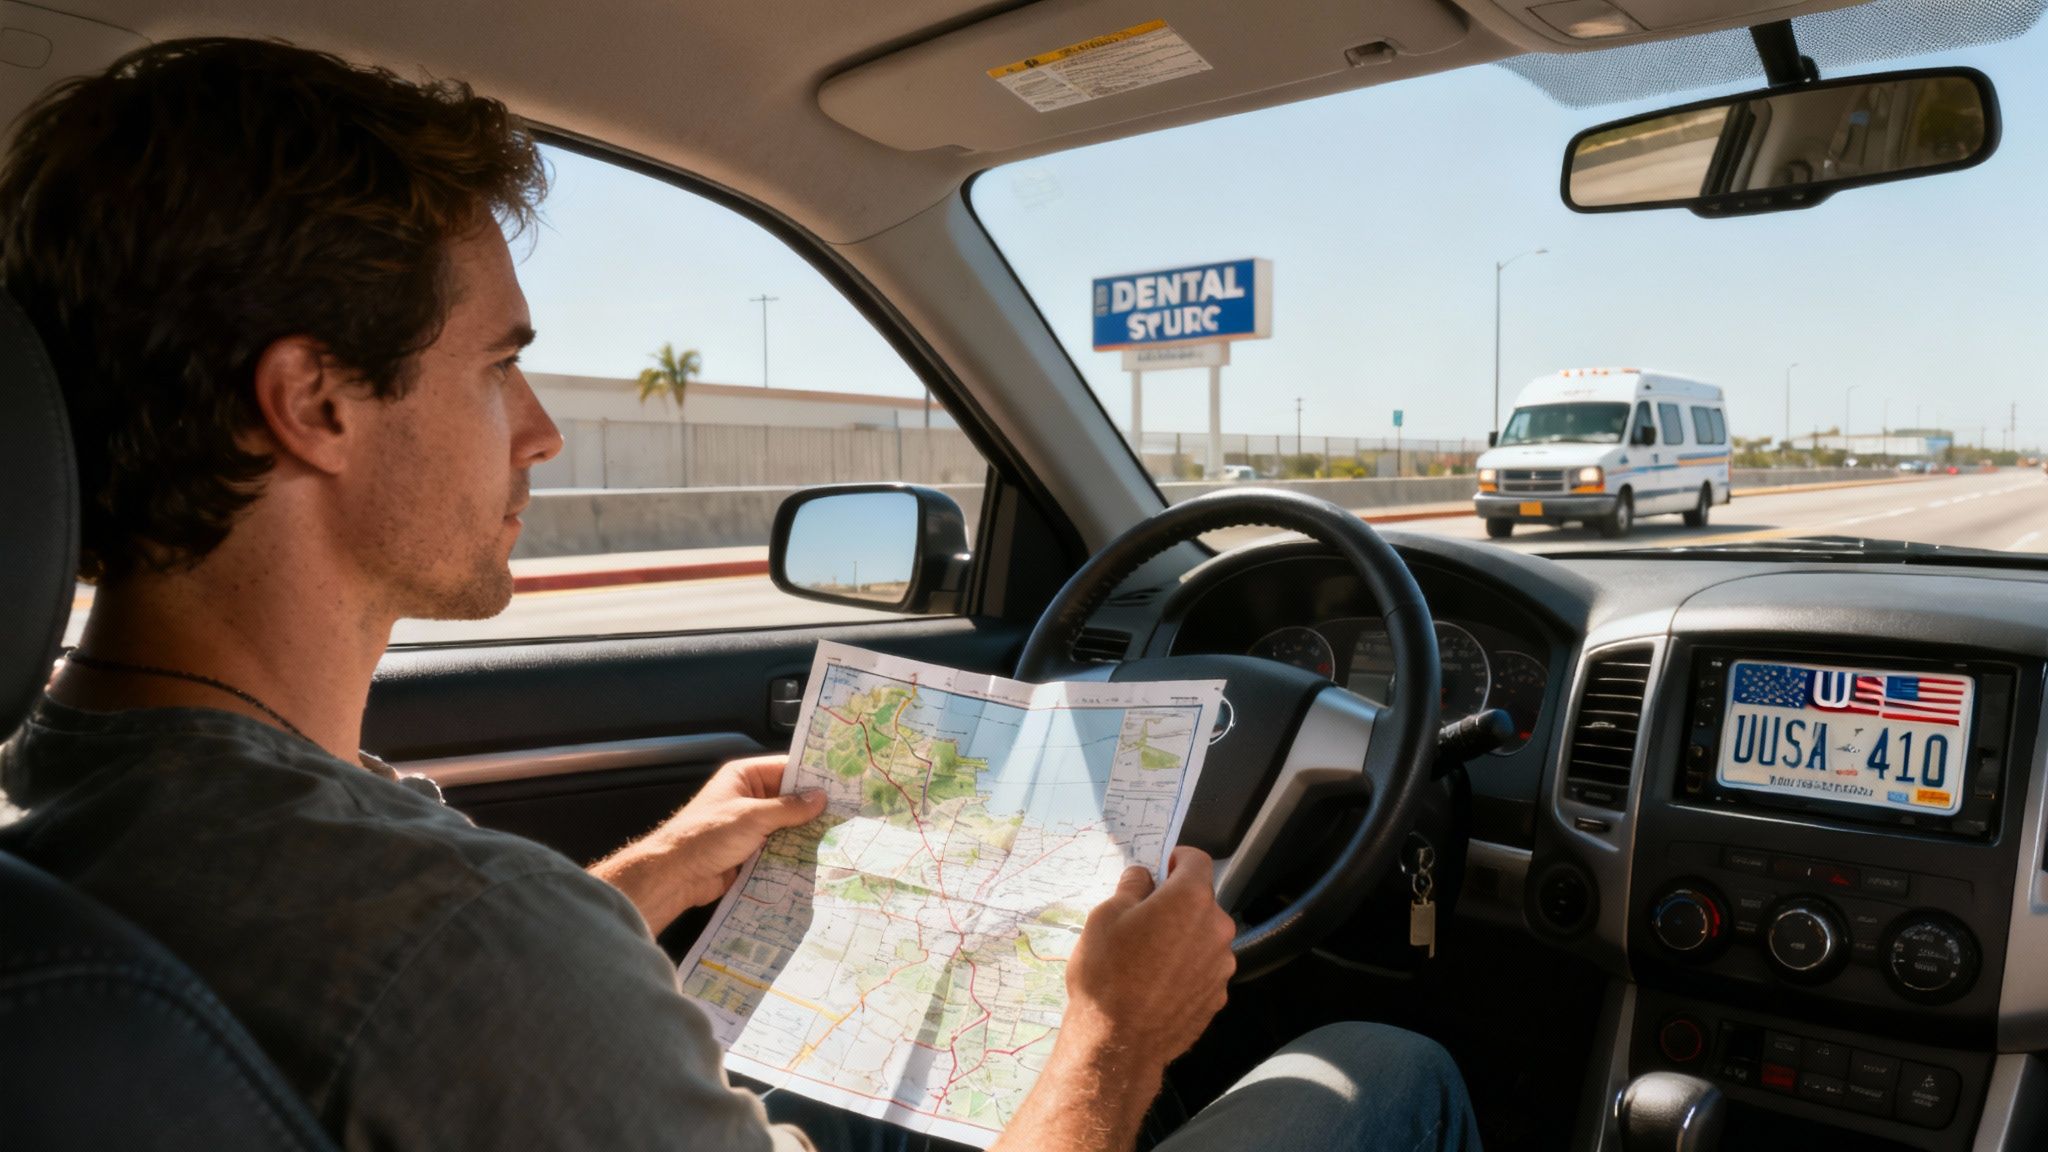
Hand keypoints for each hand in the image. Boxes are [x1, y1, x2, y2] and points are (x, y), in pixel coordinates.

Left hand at [589, 754, 825, 931]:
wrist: (676, 875)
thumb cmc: (707, 835)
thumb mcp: (752, 816)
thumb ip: (788, 807)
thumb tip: (820, 797)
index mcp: (745, 777)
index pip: (786, 768)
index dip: (813, 776)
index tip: (842, 783)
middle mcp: (749, 797)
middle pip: (789, 798)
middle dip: (814, 808)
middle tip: (848, 813)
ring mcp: (751, 825)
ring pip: (787, 825)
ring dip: (806, 832)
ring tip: (841, 836)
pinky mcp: (752, 850)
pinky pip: (780, 847)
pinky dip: (795, 851)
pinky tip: (819, 857)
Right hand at [992, 847, 1234, 1151]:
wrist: (1117, 1043)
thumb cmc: (1107, 973)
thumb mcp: (1105, 916)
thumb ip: (1132, 886)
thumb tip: (1144, 876)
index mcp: (1191, 899)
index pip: (1197, 859)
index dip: (1177, 859)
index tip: (1161, 867)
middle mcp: (1217, 928)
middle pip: (1201, 902)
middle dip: (1176, 904)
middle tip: (1142, 920)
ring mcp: (1221, 966)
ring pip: (1203, 937)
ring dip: (1182, 937)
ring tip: (1146, 959)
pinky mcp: (1218, 996)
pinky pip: (1203, 968)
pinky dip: (1186, 968)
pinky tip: (1156, 984)